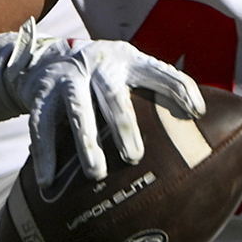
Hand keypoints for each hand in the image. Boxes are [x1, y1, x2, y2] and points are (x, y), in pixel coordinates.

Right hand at [0, 20, 204, 186]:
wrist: (41, 59)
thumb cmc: (100, 77)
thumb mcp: (127, 74)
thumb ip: (155, 93)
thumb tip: (199, 129)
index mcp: (127, 60)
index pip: (158, 71)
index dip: (179, 88)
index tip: (198, 112)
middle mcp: (98, 65)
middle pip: (113, 95)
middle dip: (124, 126)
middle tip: (134, 157)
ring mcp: (67, 79)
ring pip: (77, 111)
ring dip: (86, 143)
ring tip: (96, 173)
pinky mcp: (41, 95)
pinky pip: (41, 127)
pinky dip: (45, 156)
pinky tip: (47, 182)